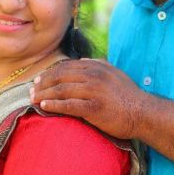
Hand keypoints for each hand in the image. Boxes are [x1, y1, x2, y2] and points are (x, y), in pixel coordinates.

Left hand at [30, 59, 145, 139]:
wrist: (143, 113)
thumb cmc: (128, 96)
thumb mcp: (114, 73)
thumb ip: (98, 65)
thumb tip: (81, 61)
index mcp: (96, 67)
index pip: (66, 68)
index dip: (50, 74)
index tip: (39, 81)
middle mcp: (94, 76)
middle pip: (60, 77)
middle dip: (43, 84)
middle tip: (31, 91)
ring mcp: (94, 91)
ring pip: (61, 90)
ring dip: (44, 95)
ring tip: (32, 99)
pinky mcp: (94, 107)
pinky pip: (69, 105)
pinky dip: (54, 105)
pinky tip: (44, 107)